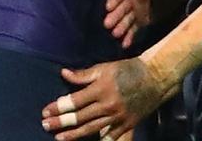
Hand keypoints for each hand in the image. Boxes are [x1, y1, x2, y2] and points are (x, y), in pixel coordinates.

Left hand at [41, 59, 174, 139]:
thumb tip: (64, 74)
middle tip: (45, 125)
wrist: (155, 77)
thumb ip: (84, 74)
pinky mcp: (127, 124)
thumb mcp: (105, 67)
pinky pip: (109, 136)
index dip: (58, 107)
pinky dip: (98, 139)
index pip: (74, 101)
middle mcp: (108, 105)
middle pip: (79, 117)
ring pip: (91, 129)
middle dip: (60, 122)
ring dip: (73, 134)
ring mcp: (118, 117)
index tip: (45, 111)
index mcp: (101, 89)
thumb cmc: (128, 69)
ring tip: (59, 137)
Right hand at [104, 0, 186, 48]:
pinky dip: (132, 35)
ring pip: (130, 18)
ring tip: (115, 34)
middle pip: (124, 6)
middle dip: (116, 15)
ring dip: (122, 26)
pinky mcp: (150, 17)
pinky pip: (138, 26)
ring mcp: (143, 7)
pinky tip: (125, 43)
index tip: (108, 7)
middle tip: (107, 24)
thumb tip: (137, 5)